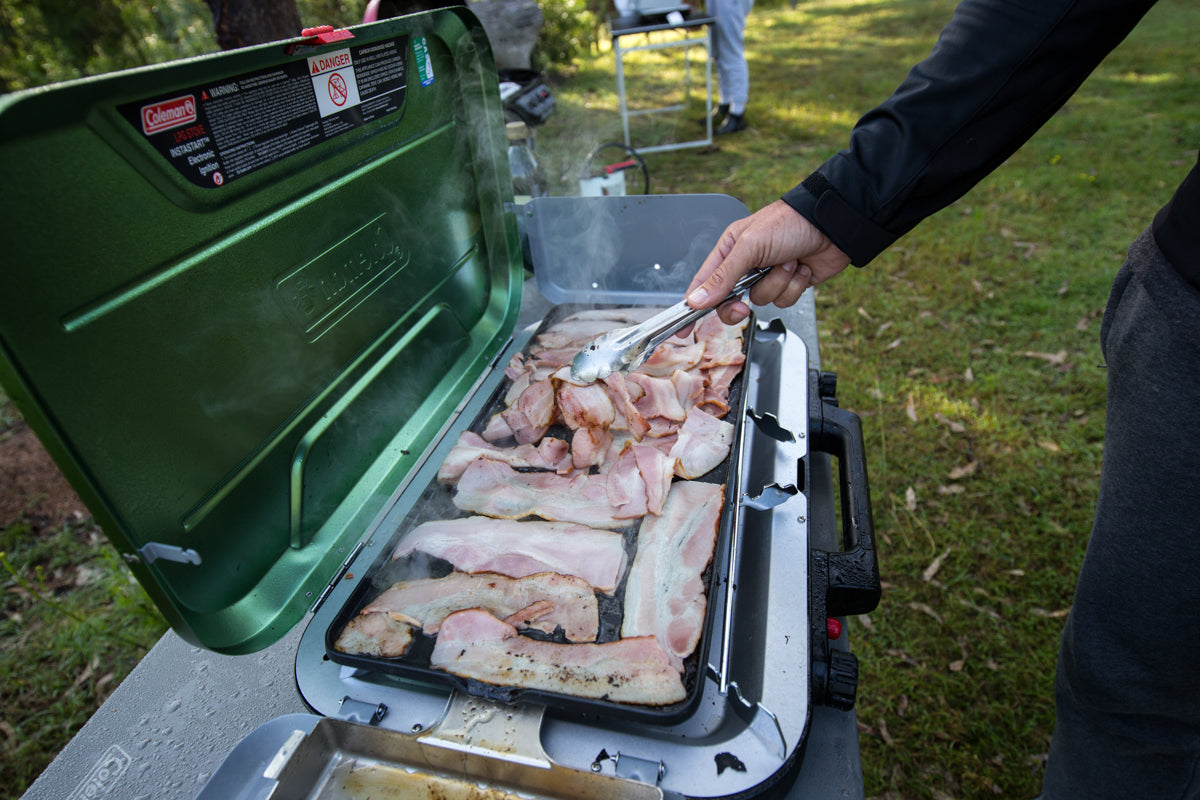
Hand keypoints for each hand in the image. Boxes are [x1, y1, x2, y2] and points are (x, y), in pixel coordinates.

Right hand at [685, 199, 851, 323]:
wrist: (833, 225)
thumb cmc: (789, 222)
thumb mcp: (749, 246)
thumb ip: (723, 276)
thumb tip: (697, 299)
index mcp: (730, 250)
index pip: (703, 283)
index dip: (693, 306)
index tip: (683, 329)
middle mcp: (747, 264)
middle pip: (730, 301)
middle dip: (740, 303)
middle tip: (744, 302)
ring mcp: (768, 275)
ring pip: (762, 300)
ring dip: (777, 284)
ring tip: (787, 262)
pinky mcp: (788, 284)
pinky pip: (783, 300)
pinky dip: (793, 286)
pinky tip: (801, 268)